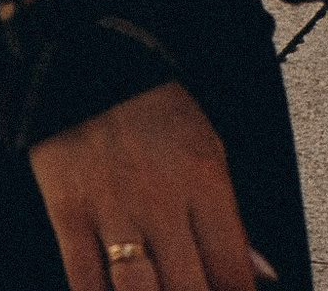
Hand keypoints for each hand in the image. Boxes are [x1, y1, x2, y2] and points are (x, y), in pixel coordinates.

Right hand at [28, 79, 261, 290]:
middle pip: (188, 290)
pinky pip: (85, 281)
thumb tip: (260, 274)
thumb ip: (232, 221)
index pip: (232, 270)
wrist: (87, 59)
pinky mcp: (68, 212)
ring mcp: (112, 207)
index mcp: (203, 180)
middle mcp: (160, 198)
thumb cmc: (152, 109)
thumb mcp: (208, 150)